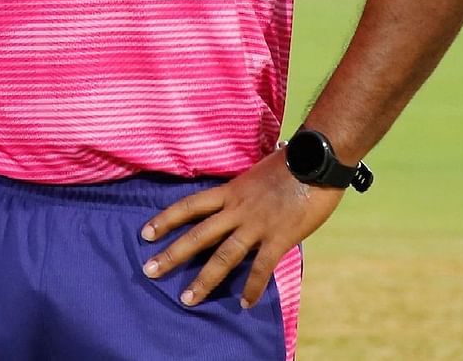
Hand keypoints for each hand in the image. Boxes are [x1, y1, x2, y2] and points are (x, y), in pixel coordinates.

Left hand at [138, 150, 341, 308]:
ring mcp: (257, 224)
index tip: (145, 233)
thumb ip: (243, 192)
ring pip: (224, 256)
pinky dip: (253, 287)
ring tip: (187, 299)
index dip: (165, 219)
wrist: (317, 159)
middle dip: (172, 255)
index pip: (189, 205)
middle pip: (197, 234)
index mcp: (230, 191)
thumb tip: (236, 202)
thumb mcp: (256, 174)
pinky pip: (262, 267)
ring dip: (204, 280)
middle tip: (149, 271)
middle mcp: (237, 208)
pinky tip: (245, 303)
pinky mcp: (279, 237)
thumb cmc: (291, 163)